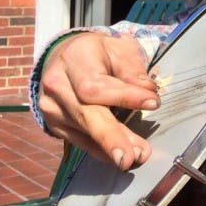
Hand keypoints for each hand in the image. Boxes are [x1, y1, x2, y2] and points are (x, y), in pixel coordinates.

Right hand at [38, 32, 160, 169]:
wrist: (66, 55)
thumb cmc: (98, 52)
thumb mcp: (119, 48)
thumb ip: (132, 69)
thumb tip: (148, 90)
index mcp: (75, 57)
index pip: (96, 85)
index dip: (125, 96)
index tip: (154, 103)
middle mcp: (57, 84)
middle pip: (85, 113)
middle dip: (111, 136)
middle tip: (132, 156)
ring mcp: (52, 107)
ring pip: (84, 130)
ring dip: (111, 146)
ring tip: (136, 157)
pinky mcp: (54, 124)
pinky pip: (78, 140)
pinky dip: (100, 150)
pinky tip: (117, 157)